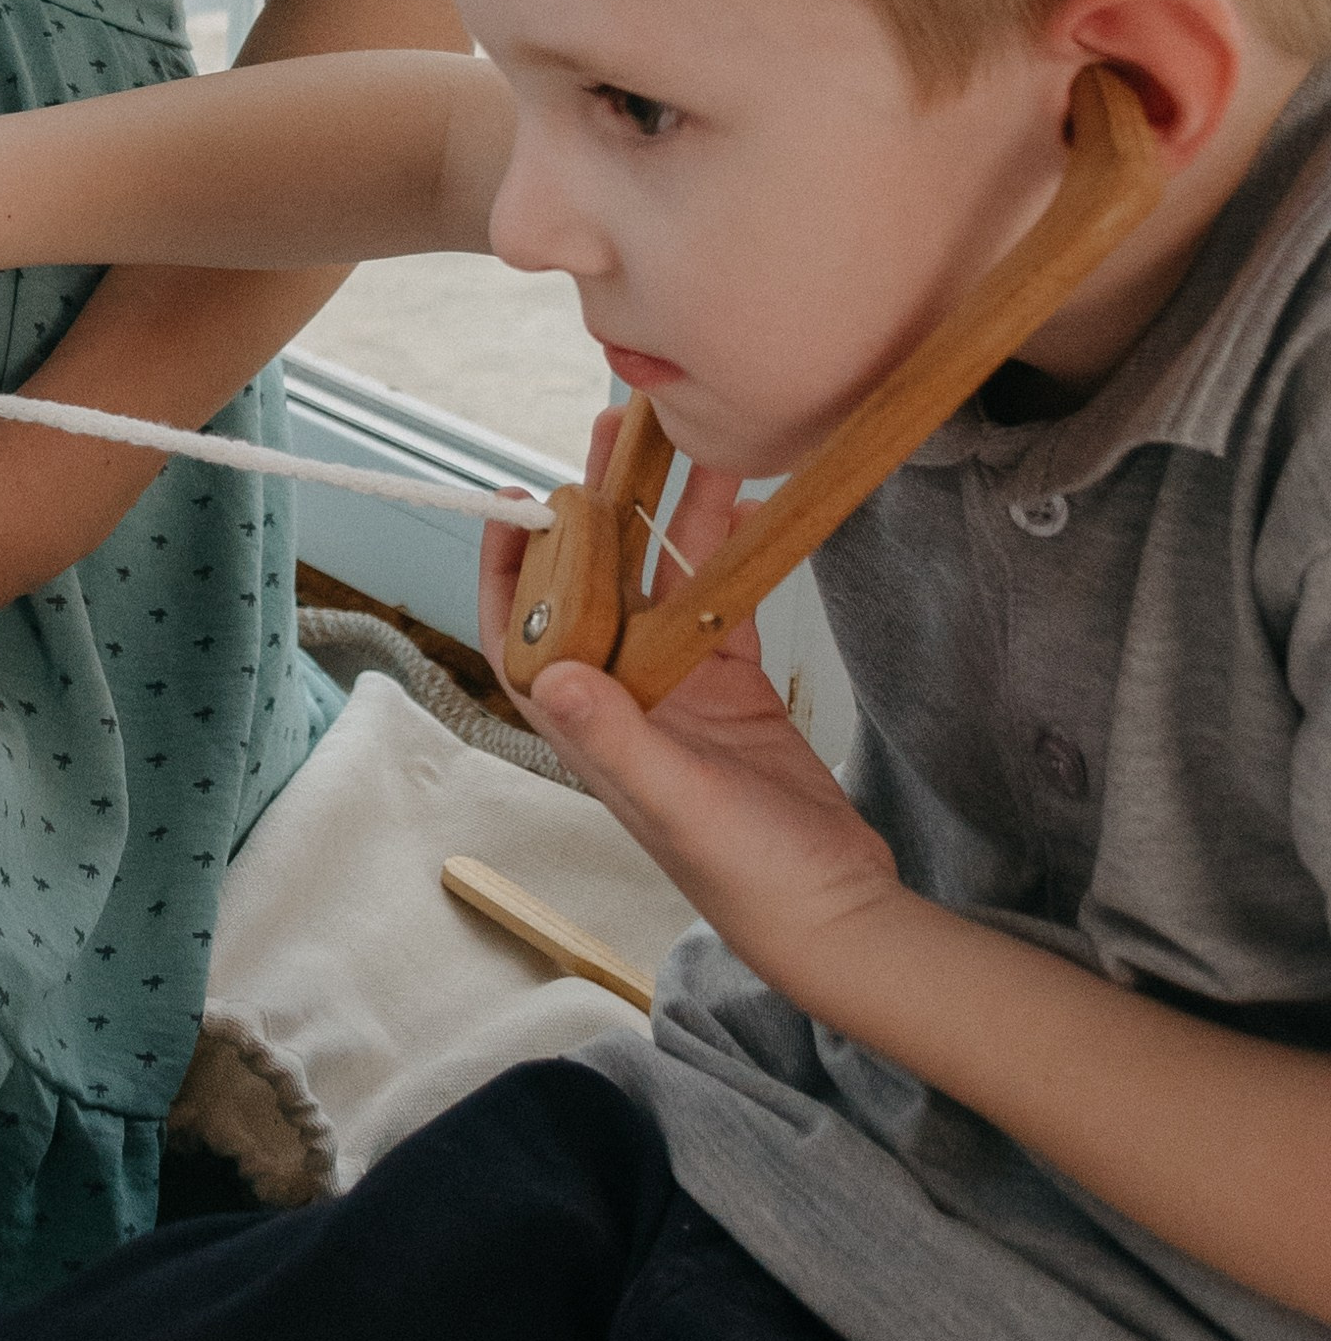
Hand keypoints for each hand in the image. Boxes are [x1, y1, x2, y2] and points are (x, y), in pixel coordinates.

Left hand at [475, 415, 896, 1015]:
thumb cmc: (747, 874)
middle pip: (592, 585)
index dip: (506, 569)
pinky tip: (740, 497)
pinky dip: (726, 548)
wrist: (834, 909)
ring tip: (674, 439)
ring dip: (663, 513)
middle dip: (595, 508)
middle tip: (611, 431)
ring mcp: (679, 689)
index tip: (510, 499)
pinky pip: (718, 597)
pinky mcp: (733, 685)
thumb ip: (615, 740)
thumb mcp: (677, 803)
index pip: (522, 636)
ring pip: (659, 580)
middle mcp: (623, 699)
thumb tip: (550, 673)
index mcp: (590, 726)